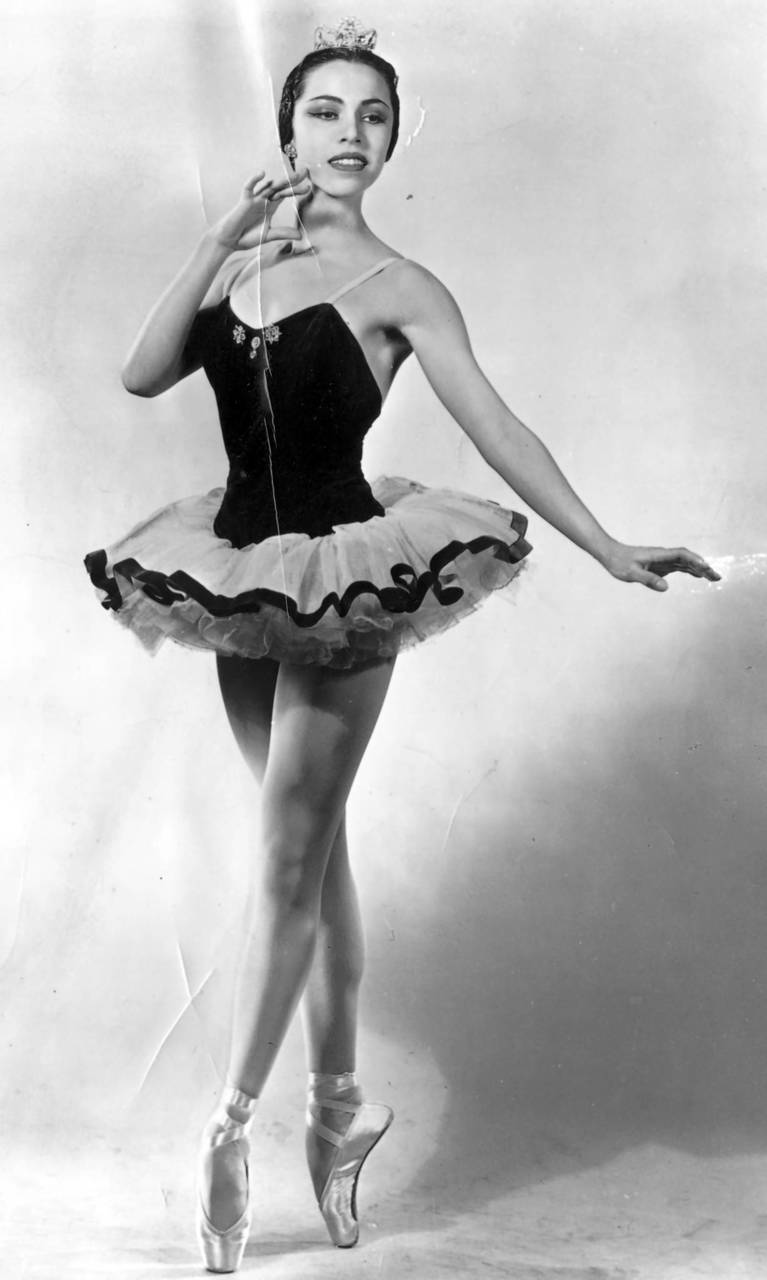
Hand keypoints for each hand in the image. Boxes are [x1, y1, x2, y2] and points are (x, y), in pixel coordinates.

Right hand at [210, 168, 312, 250]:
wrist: (229, 241)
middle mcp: (263, 201)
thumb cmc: (246, 237)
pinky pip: (249, 188)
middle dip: (292, 180)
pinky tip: (263, 174)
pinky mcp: (244, 202)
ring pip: (269, 187)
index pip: (285, 195)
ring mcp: (254, 200)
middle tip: (305, 171)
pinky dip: (254, 180)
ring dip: (282, 182)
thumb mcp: (268, 235)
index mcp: (270, 207)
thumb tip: (301, 235)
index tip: (308, 186)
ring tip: (294, 176)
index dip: (296, 189)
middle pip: (280, 187)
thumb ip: (283, 233)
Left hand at [601, 541, 721, 590]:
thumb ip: (648, 579)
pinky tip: (698, 575)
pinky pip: (679, 567)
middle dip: (703, 567)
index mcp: (658, 555)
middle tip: (717, 577)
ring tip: (714, 578)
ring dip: (700, 569)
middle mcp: (663, 556)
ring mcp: (663, 560)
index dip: (694, 560)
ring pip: (686, 563)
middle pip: (688, 559)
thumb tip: (665, 587)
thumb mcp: (631, 573)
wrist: (610, 554)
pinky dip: (690, 570)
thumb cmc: (619, 562)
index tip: (705, 568)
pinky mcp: (660, 565)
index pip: (681, 555)